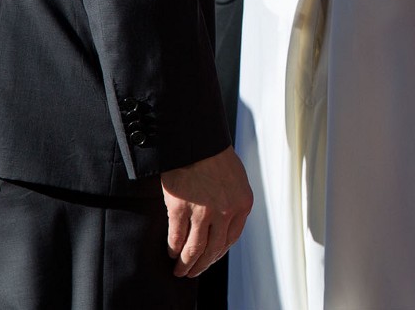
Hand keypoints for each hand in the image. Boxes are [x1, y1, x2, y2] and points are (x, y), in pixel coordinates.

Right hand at [160, 146, 253, 277]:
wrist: (196, 141)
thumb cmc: (214, 157)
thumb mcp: (236, 180)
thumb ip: (232, 203)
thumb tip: (222, 227)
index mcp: (243, 204)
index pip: (231, 240)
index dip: (217, 254)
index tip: (209, 260)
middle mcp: (226, 211)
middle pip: (213, 249)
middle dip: (201, 265)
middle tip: (191, 272)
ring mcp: (203, 212)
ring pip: (194, 249)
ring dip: (185, 264)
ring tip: (179, 271)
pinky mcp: (180, 209)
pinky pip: (176, 238)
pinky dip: (173, 249)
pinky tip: (171, 252)